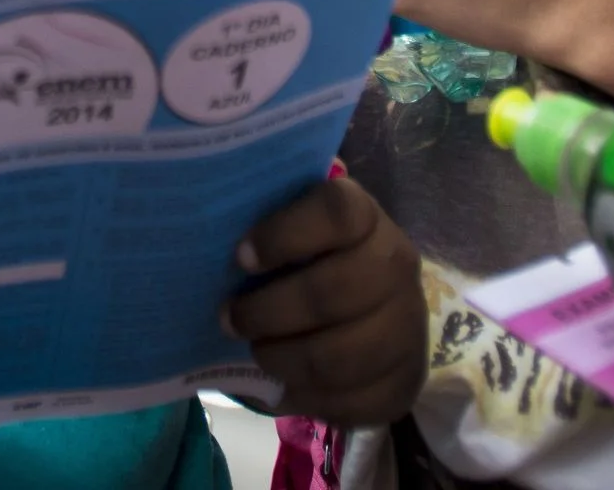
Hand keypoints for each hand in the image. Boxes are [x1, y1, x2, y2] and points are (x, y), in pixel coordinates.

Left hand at [225, 171, 424, 426]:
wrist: (377, 317)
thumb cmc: (314, 265)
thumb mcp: (294, 234)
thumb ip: (264, 226)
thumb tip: (207, 225)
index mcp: (366, 218)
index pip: (337, 213)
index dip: (284, 235)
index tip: (240, 258)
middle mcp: (395, 265)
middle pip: (331, 292)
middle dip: (267, 312)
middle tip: (229, 319)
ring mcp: (406, 326)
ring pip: (337, 356)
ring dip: (281, 359)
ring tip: (255, 352)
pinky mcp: (403, 381)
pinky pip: (348, 400)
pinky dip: (304, 398)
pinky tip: (283, 385)